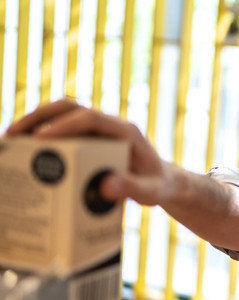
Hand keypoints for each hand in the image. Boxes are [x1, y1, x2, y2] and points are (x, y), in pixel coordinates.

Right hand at [5, 99, 174, 205]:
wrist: (163, 181)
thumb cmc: (157, 185)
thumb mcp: (151, 192)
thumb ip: (133, 189)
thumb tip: (107, 185)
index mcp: (126, 131)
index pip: (91, 118)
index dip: (65, 125)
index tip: (41, 137)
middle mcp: (110, 123)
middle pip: (70, 108)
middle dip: (39, 117)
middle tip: (12, 135)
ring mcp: (98, 128)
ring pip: (61, 113)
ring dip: (34, 122)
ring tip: (9, 140)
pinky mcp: (88, 136)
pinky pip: (60, 128)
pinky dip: (39, 134)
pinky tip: (21, 150)